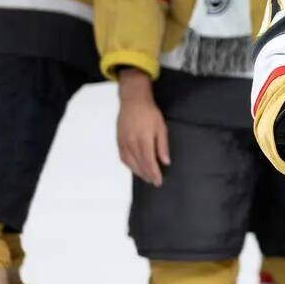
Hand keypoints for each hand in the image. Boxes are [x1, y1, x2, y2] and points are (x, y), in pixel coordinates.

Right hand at [117, 68, 170, 185]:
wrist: (133, 101)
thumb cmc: (150, 113)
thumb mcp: (161, 128)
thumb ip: (162, 146)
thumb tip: (166, 162)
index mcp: (144, 140)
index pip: (149, 162)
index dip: (154, 174)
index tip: (158, 181)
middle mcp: (132, 143)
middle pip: (139, 165)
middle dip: (147, 175)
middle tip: (153, 182)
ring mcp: (123, 143)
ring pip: (130, 163)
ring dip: (138, 172)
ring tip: (146, 177)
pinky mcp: (118, 141)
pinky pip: (123, 158)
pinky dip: (129, 165)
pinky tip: (134, 168)